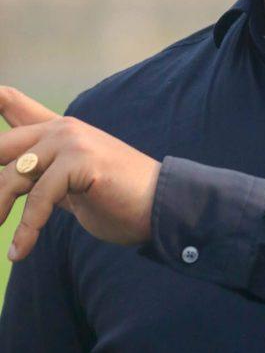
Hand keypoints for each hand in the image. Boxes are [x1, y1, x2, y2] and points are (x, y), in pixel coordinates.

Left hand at [0, 86, 161, 261]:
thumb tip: (6, 185)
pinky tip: (19, 251)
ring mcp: (71, 141)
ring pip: (13, 177)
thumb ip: (39, 176)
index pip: (9, 101)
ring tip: (4, 240)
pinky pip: (38, 200)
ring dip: (0, 209)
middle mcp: (61, 128)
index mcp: (57, 129)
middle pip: (1, 147)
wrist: (161, 207)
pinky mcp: (80, 161)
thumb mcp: (69, 186)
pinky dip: (26, 231)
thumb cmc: (117, 201)